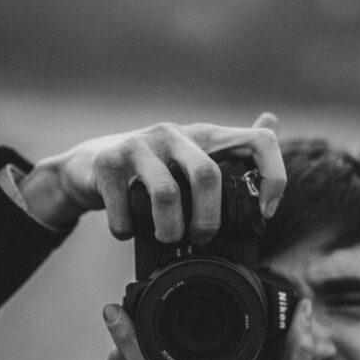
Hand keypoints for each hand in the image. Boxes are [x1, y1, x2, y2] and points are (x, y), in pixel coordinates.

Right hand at [19, 113, 285, 236]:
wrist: (86, 165)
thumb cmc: (149, 169)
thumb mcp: (189, 155)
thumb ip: (230, 147)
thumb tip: (272, 120)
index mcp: (204, 136)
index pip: (259, 142)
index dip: (273, 177)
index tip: (264, 213)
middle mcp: (174, 134)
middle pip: (208, 175)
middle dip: (208, 219)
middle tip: (202, 238)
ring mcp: (139, 145)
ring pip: (167, 193)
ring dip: (169, 229)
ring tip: (166, 239)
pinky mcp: (107, 162)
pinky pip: (124, 207)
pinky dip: (127, 229)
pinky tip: (127, 231)